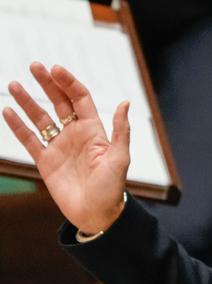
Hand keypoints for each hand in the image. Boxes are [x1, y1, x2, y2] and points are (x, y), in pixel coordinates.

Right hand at [2, 62, 129, 233]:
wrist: (97, 214)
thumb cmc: (112, 188)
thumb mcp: (120, 158)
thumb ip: (121, 130)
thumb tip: (125, 102)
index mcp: (94, 131)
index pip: (80, 99)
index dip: (68, 83)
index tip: (55, 69)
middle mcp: (75, 135)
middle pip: (59, 103)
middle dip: (47, 84)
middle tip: (34, 66)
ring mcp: (59, 147)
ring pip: (41, 118)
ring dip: (28, 102)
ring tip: (15, 84)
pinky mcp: (45, 161)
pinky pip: (29, 139)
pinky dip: (18, 126)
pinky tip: (7, 111)